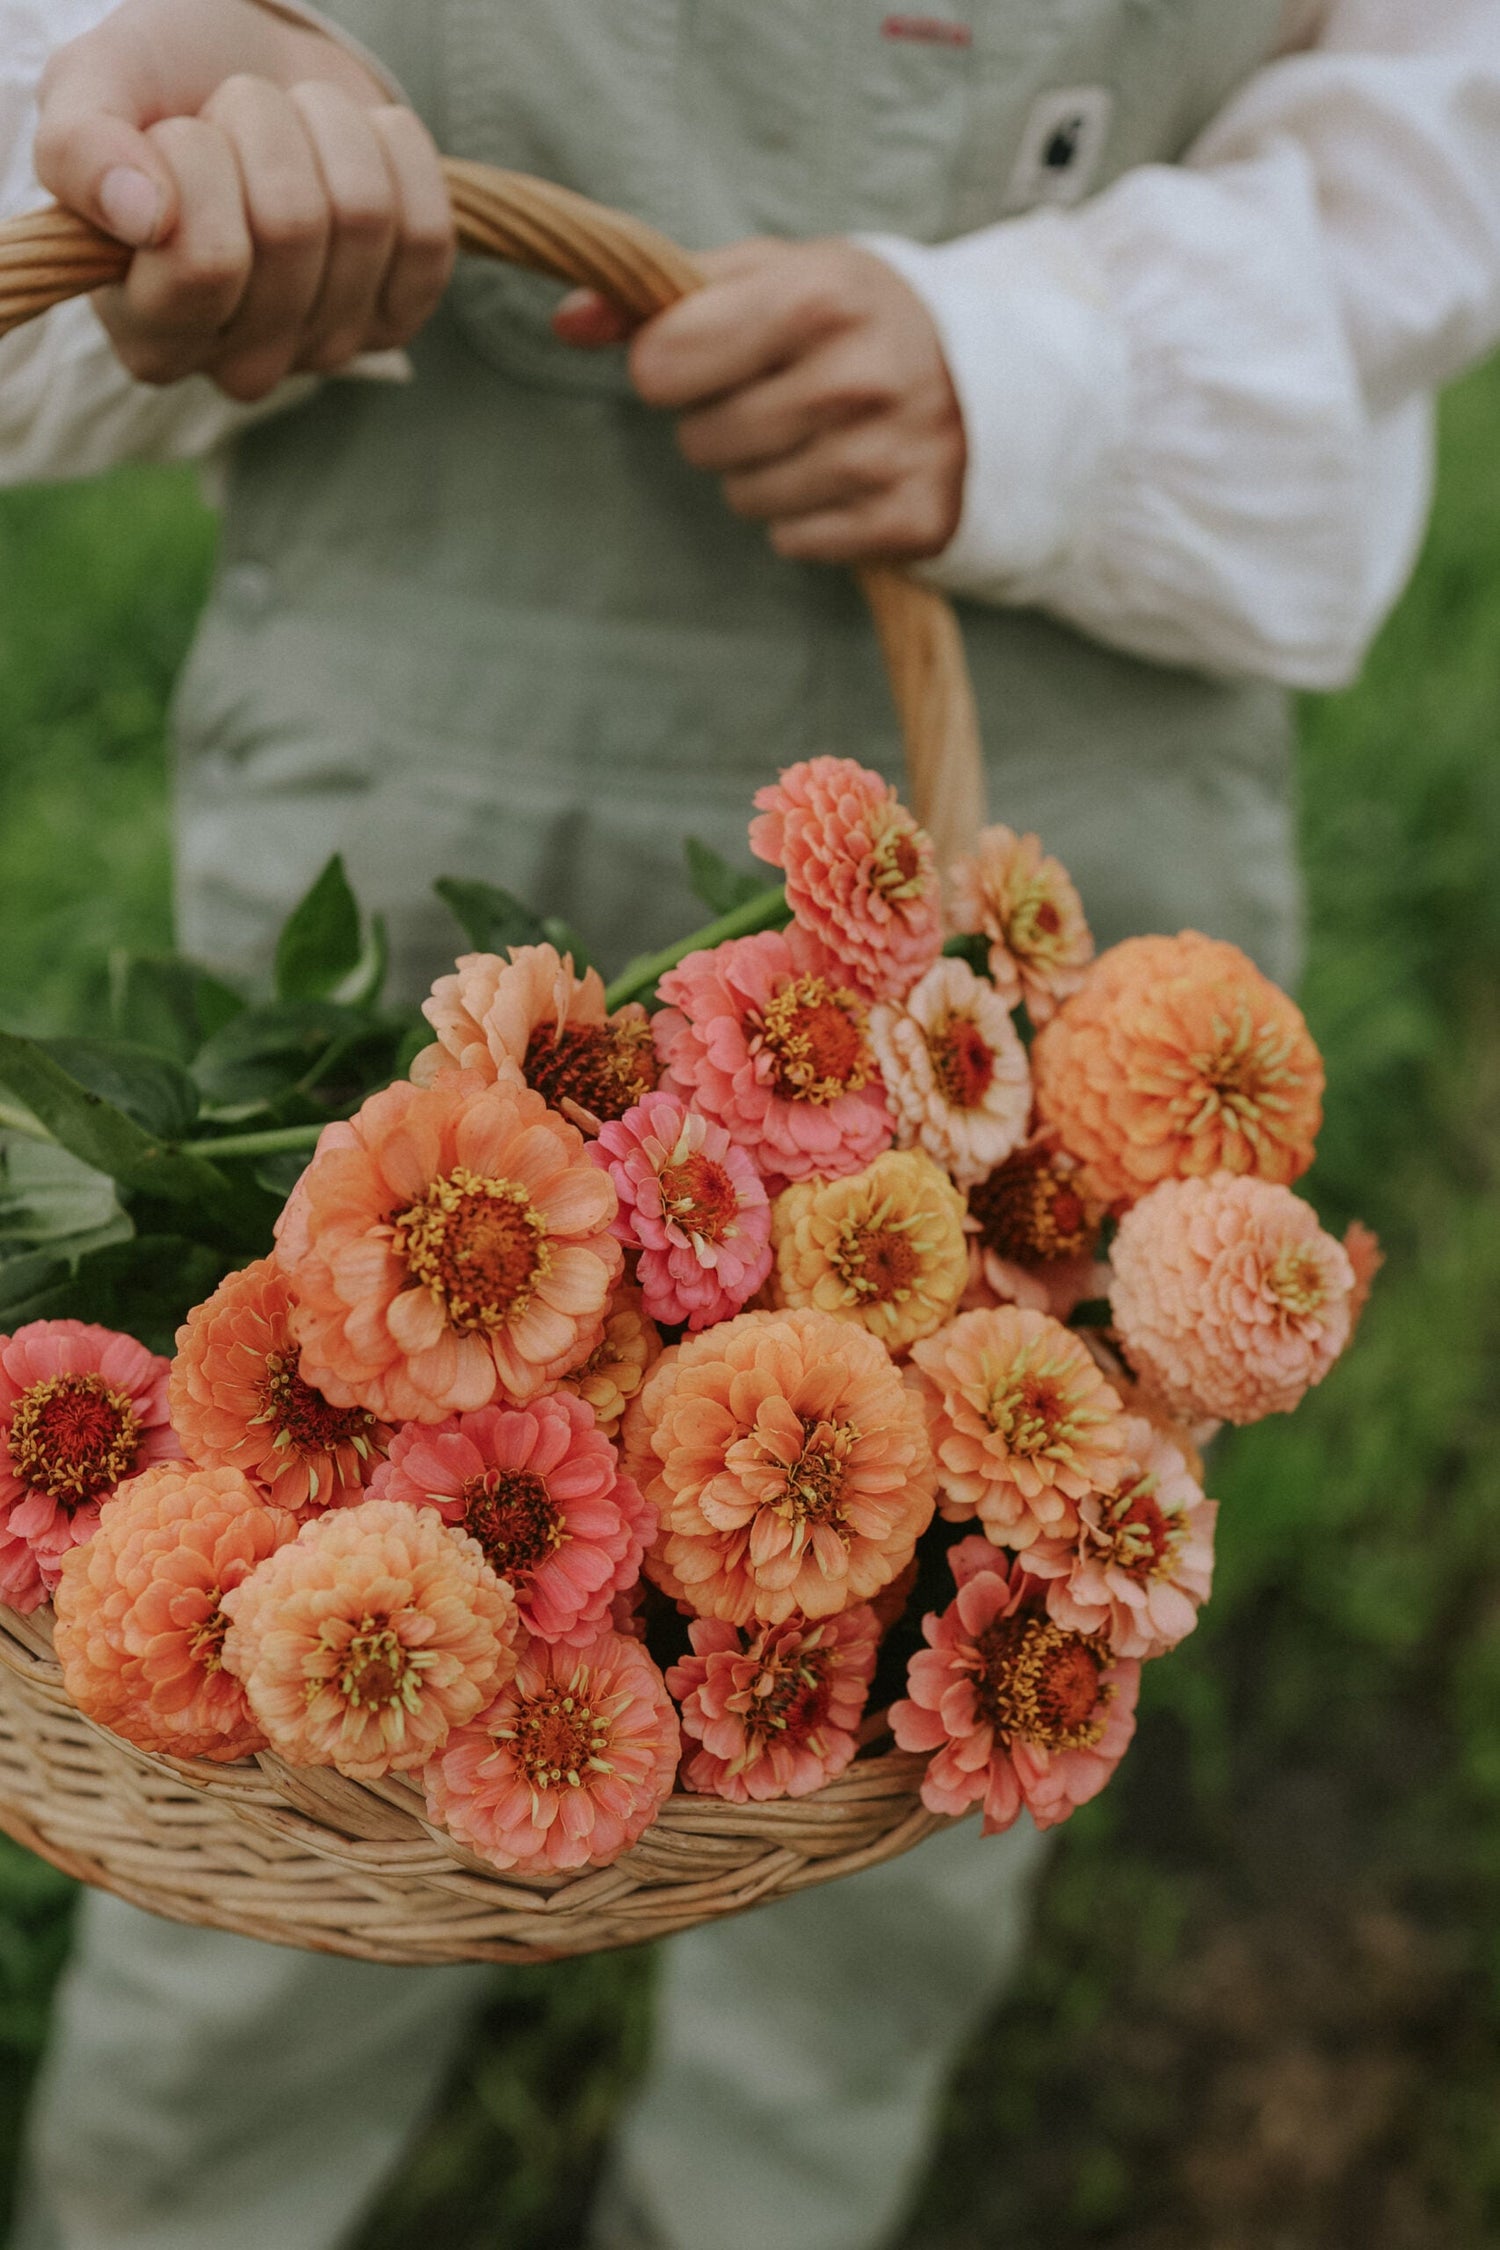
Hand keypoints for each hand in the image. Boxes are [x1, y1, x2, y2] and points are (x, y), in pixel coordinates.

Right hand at [34, 0, 454, 399]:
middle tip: (230, 120)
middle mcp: (238, 366)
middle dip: (262, 127)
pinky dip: (391, 152)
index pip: (206, 259)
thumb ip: (79, 151)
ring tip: (285, 128)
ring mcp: (325, 349)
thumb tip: (140, 214)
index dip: (196, 160)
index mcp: (149, 335)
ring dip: (324, 128)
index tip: (171, 133)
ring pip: (363, 215)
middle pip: (293, 226)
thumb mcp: (90, 95)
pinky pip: (426, 229)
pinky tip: (349, 146)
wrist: (242, 71)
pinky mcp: (398, 317)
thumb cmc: (157, 96)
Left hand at [555, 238, 966, 564]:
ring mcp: (885, 457)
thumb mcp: (774, 275)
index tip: (702, 355)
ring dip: (765, 474)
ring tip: (820, 434)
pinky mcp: (906, 522)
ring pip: (744, 498)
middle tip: (782, 395)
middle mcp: (857, 378)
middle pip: (701, 441)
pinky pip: (794, 541)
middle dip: (723, 422)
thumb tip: (568, 321)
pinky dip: (808, 518)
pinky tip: (848, 477)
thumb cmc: (854, 319)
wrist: (992, 377)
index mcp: (818, 297)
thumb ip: (668, 294)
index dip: (668, 365)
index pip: (664, 363)